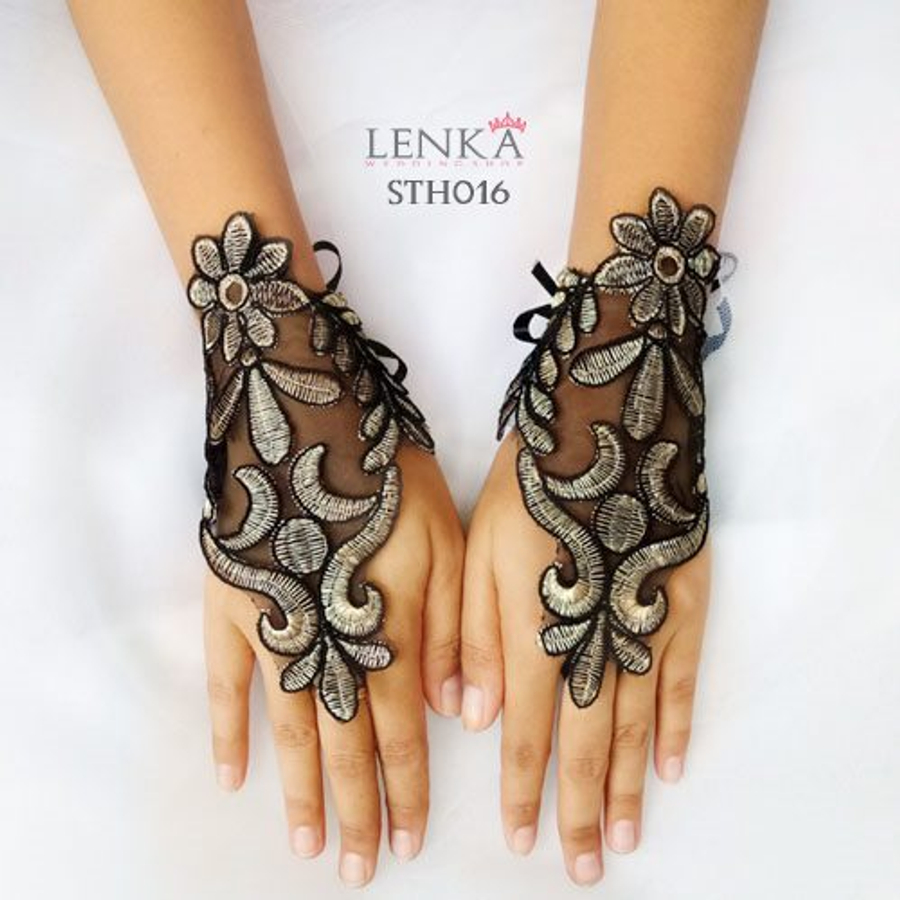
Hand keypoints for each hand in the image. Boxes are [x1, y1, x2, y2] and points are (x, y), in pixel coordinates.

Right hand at [204, 443, 462, 886]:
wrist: (313, 419)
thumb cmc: (391, 477)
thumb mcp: (448, 544)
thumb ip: (453, 632)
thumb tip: (458, 713)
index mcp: (386, 632)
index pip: (399, 733)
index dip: (404, 789)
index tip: (406, 841)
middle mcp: (328, 646)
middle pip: (343, 746)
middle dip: (356, 809)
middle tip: (357, 868)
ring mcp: (274, 630)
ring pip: (288, 729)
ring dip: (299, 791)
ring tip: (306, 844)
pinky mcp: (231, 604)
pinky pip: (225, 683)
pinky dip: (228, 731)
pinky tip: (231, 776)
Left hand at [461, 432, 710, 884]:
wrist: (605, 422)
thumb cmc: (530, 483)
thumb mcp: (478, 551)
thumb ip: (472, 638)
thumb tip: (468, 718)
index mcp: (532, 633)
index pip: (524, 733)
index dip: (522, 788)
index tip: (522, 839)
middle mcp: (591, 644)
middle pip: (586, 744)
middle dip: (580, 809)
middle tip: (583, 867)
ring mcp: (642, 626)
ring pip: (634, 724)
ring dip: (629, 785)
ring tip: (626, 837)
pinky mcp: (680, 601)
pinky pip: (679, 678)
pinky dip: (675, 725)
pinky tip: (673, 765)